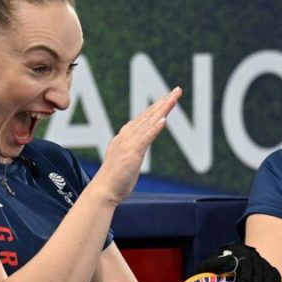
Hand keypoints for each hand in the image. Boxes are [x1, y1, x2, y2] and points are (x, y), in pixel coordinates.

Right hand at [91, 87, 180, 203]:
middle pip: (148, 115)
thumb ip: (132, 150)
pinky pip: (146, 138)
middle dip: (164, 102)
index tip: (168, 97)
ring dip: (162, 109)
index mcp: (124, 137)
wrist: (103, 191)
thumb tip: (137, 148)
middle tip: (177, 90)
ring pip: (149, 122)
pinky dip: (154, 128)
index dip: (157, 106)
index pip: (144, 118)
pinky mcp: (132, 153)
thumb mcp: (126, 160)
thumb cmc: (114, 180)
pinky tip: (164, 120)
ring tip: (174, 98)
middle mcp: (126, 136)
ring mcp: (129, 144)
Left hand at [196, 242, 281, 281]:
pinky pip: (276, 278)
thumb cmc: (207, 280)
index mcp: (233, 250)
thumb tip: (226, 271)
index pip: (244, 264)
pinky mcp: (268, 270)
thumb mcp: (202, 274)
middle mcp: (249, 252)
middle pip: (257, 271)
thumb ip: (208, 272)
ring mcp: (260, 261)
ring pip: (268, 276)